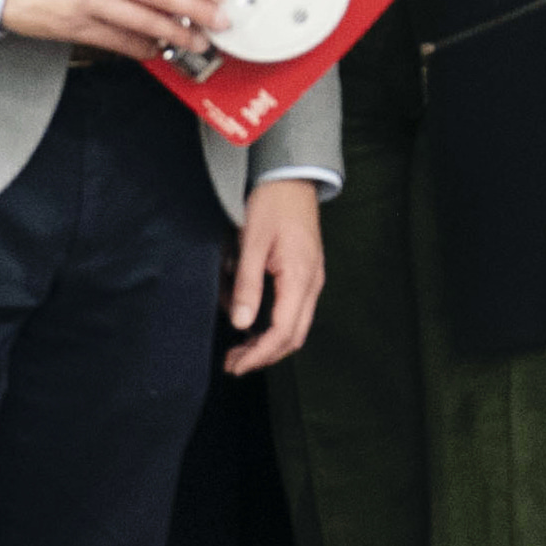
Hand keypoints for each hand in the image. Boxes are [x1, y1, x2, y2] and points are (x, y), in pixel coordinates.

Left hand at [225, 176, 325, 372]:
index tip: (236, 366)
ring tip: (237, 347)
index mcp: (300, 278)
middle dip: (263, 355)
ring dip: (267, 341)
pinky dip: (272, 323)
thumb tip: (241, 324)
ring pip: (294, 326)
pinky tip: (249, 321)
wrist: (291, 179)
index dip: (259, 354)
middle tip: (233, 364)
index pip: (283, 332)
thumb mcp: (252, 243)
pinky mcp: (306, 275)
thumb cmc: (271, 205)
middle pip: (293, 336)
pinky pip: (293, 310)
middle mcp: (312, 284)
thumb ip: (247, 285)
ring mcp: (312, 280)